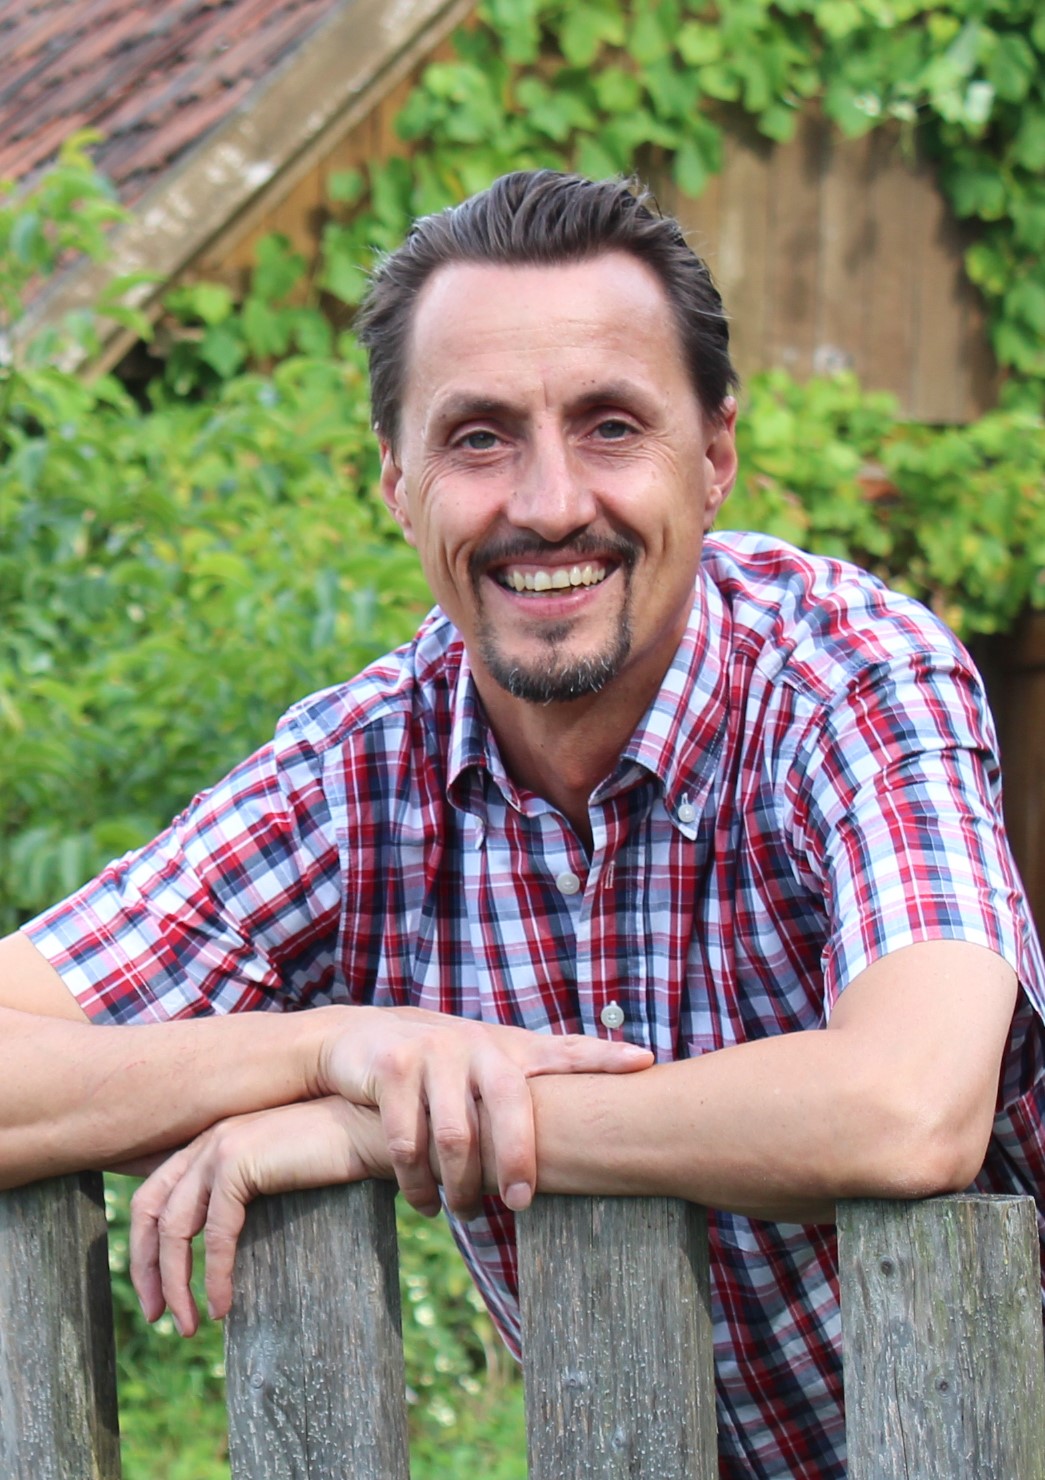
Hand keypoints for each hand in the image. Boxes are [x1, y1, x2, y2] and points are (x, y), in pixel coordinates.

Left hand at [130, 1097, 388, 1337]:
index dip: (145, 1248)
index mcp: (210, 1140)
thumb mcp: (277, 1171)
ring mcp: (221, 1147)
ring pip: (175, 1228)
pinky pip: (214, 1233)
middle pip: (150, 1212)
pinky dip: (214, 1275)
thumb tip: (221, 1246)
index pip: (153, 1196)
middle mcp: (207, 1140)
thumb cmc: (338, 1154)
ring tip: (190, 1325)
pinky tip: (223, 1306)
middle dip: (147, 1270)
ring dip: (177, 1283)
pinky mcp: (240, 1163)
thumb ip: (247, 1191)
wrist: (372, 1125)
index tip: (157, 1294)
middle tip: (156, 1317)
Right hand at [317, 1007, 652, 1220]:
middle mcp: (476, 1043)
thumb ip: (529, 1083)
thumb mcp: (484, 1066)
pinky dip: (415, 1182)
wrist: (359, 1042)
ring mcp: (434, 1051)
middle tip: (522, 1204)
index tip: (645, 1062)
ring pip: (455, 1138)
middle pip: (510, 1106)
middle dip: (518, 1161)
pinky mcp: (394, 1067)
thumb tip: (587, 1134)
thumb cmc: (436, 1068)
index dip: (604, 1057)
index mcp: (507, 1049)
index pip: (564, 1049)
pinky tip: (422, 1202)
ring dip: (458, 1186)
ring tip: (460, 1211)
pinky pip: (407, 1142)